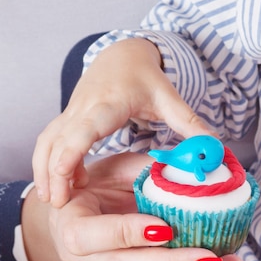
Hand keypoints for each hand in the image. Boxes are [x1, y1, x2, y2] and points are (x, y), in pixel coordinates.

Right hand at [23, 152, 241, 260]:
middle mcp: (86, 260)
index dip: (129, 233)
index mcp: (71, 226)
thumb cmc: (91, 190)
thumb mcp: (110, 170)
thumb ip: (142, 170)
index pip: (96, 235)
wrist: (69, 225)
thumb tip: (189, 165)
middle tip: (211, 260)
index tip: (165, 227)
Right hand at [32, 37, 212, 207]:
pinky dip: (48, 164)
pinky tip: (62, 187)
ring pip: (47, 141)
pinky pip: (50, 143)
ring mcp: (71, 113)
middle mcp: (83, 108)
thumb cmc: (145, 78)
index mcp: (108, 104)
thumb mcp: (170, 100)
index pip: (84, 129)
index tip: (65, 178)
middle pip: (57, 140)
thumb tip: (215, 151)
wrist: (121, 55)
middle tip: (56, 204)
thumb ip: (192, 126)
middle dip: (51, 172)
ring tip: (51, 200)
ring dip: (44, 170)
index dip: (71, 153)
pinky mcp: (67, 120)